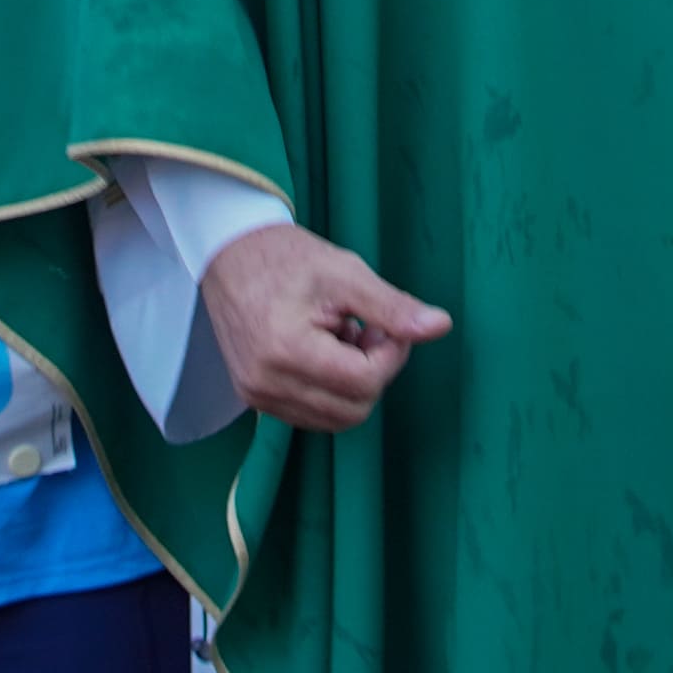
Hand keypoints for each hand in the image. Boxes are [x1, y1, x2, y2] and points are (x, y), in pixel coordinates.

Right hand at [203, 219, 451, 431]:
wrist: (231, 253)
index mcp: (287, 351)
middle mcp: (266, 384)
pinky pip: (311, 414)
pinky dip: (330, 390)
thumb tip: (441, 326)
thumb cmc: (289, 258)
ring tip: (342, 338)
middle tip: (368, 330)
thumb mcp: (347, 274)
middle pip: (354, 410)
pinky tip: (323, 351)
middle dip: (374, 372)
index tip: (387, 324)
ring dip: (352, 385)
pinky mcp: (254, 398)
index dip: (391, 355)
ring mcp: (256, 396)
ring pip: (335, 419)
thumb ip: (393, 308)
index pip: (365, 383)